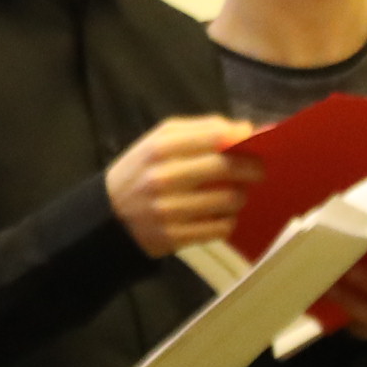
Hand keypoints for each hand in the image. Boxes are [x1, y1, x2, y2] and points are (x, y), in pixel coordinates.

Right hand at [105, 117, 257, 257]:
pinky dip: (228, 220)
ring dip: (240, 196)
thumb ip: (200, 130)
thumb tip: (245, 128)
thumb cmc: (141, 172)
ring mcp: (168, 210)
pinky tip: (221, 215)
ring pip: (228, 201)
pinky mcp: (174, 237)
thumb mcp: (159, 141)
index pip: (214, 136)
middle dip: (252, 168)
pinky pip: (220, 228)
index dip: (242, 138)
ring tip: (236, 193)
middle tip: (258, 170)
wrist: (107, 218)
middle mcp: (163, 178)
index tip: (256, 141)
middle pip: (225, 168)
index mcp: (159, 148)